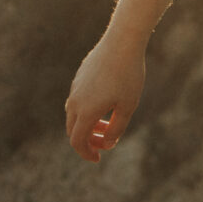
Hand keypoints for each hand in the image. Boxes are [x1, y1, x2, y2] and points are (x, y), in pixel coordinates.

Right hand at [64, 32, 145, 162]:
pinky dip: (88, 110)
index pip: (77, 141)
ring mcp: (75, 88)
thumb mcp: (128, 106)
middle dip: (88, 140)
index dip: (86, 153)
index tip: (98, 159)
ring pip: (75, 114)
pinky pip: (79, 100)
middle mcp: (75, 101)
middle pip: (73, 130)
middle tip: (105, 143)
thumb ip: (116, 128)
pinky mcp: (79, 77)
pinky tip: (105, 104)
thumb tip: (106, 144)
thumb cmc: (128, 75)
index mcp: (85, 112)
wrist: (122, 42)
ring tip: (107, 125)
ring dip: (88, 124)